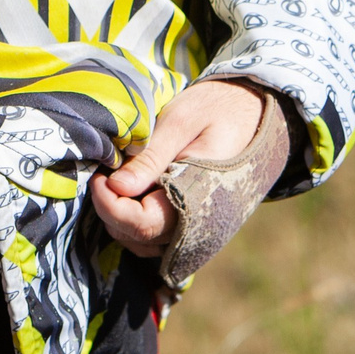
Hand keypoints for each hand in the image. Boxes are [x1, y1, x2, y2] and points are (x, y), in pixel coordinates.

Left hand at [88, 79, 280, 259]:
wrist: (255, 110)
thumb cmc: (216, 108)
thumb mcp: (180, 122)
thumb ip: (150, 158)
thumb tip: (117, 188)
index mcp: (199, 197)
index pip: (143, 226)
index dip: (111, 206)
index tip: (100, 177)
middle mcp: (201, 223)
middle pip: (140, 240)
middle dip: (111, 211)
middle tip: (103, 175)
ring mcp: (200, 227)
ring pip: (146, 245)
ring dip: (122, 220)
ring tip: (116, 182)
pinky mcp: (196, 223)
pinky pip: (159, 237)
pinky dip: (137, 222)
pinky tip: (132, 191)